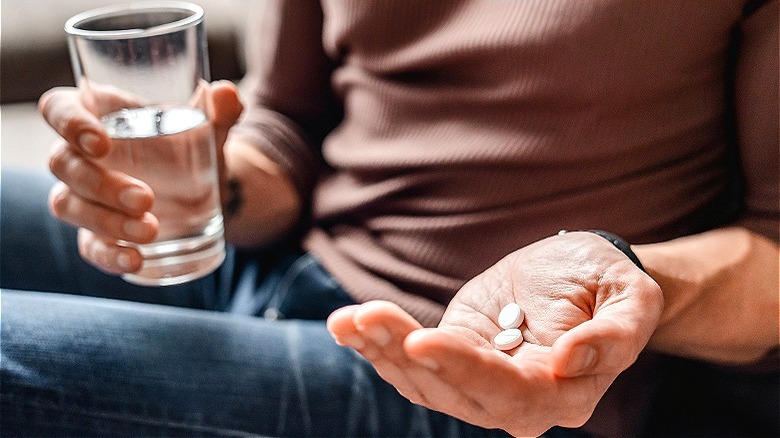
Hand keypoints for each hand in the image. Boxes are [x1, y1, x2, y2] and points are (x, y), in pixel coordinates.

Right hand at [39, 81, 242, 274]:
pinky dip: (109, 256)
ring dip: (106, 221)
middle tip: (146, 198)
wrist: (208, 189)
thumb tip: (226, 94)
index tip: (101, 143)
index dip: (68, 123)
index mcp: (98, 115)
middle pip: (63, 164)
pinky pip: (89, 246)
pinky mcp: (97, 233)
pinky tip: (137, 260)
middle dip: (101, 184)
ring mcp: (84, 196)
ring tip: (152, 231)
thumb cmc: (192, 146)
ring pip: (68, 206)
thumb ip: (219, 111)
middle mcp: (80, 155)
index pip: (58, 108)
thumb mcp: (209, 128)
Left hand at [328, 231, 662, 436]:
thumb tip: (568, 360)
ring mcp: (478, 383)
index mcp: (562, 394)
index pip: (508, 393)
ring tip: (348, 319)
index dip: (465, 369)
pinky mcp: (454, 358)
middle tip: (367, 317)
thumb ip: (614, 335)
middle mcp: (516, 402)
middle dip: (406, 356)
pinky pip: (412, 363)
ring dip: (381, 351)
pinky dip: (377, 345)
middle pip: (453, 391)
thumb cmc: (610, 285)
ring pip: (422, 382)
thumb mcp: (633, 299)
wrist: (581, 277)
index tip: (423, 339)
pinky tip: (347, 325)